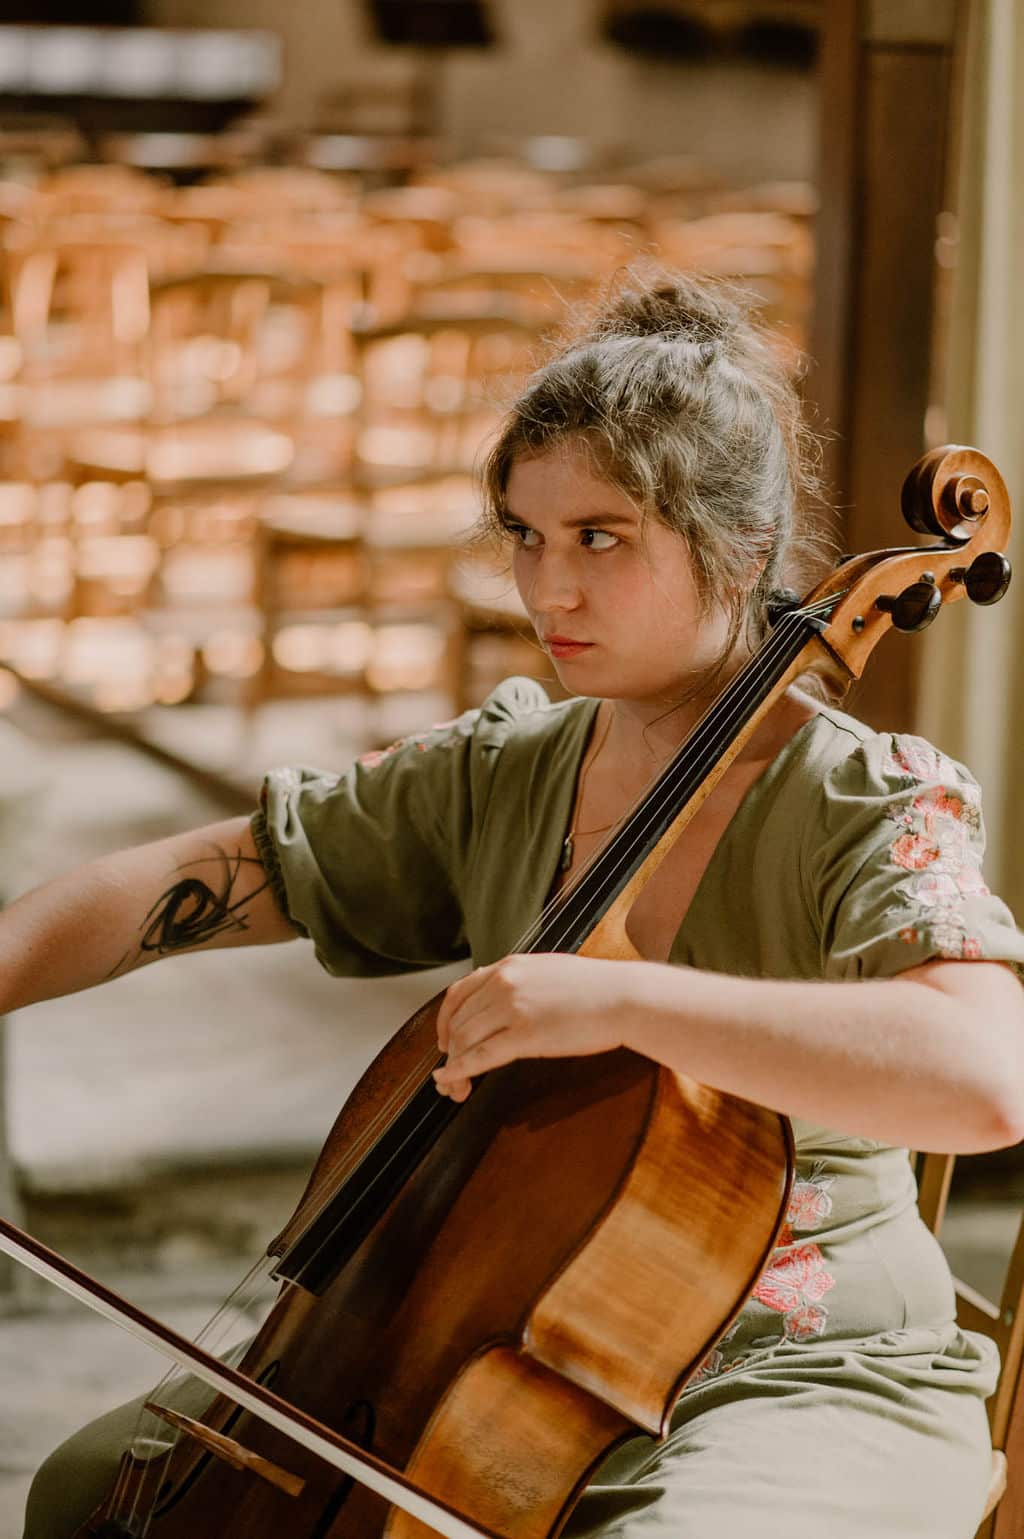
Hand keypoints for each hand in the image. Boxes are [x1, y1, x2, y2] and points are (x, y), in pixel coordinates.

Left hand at [434, 952, 637, 1101]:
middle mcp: (504, 983)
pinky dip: (458, 1072)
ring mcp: (512, 1008)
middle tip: (449, 1073)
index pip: (458, 993)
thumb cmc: (595, 989)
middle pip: (458, 1022)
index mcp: (509, 967)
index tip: (443, 1040)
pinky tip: (451, 1082)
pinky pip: (480, 1057)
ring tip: (454, 1088)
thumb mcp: (547, 971)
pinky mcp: (525, 1035)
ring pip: (464, 1041)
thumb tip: (502, 997)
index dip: (444, 1021)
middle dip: (448, 1051)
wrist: (625, 996)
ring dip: (454, 1067)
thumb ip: (520, 981)